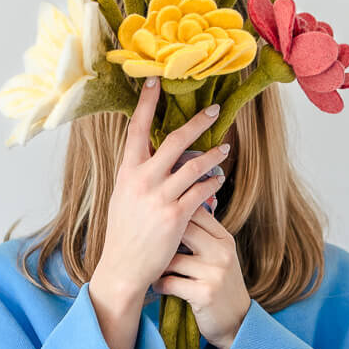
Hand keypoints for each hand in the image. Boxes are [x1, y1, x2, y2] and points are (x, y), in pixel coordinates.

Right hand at [91, 77, 231, 304]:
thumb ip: (138, 175)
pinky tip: (219, 178)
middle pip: (174, 140)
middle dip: (198, 122)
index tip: (155, 81)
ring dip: (214, 154)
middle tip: (215, 110)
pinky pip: (201, 191)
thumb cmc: (124, 234)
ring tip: (226, 148)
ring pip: (194, 165)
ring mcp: (159, 197)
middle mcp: (142, 180)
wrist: (123, 268)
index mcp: (126, 172)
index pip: (136, 129)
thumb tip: (156, 155)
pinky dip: (212, 182)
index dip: (147, 103)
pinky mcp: (176, 216)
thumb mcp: (122, 197)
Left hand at [152, 205, 251, 348]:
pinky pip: (169, 282)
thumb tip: (175, 208)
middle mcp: (222, 252)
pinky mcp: (205, 293)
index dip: (172, 215)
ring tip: (155, 272)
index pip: (196, 211)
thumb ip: (202, 235)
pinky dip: (160, 285)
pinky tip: (161, 287)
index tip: (157, 224)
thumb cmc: (219, 286)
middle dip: (161, 239)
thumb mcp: (219, 257)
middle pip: (182, 230)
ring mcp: (215, 273)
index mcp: (225, 239)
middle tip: (149, 249)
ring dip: (158, 267)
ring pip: (172, 259)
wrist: (236, 322)